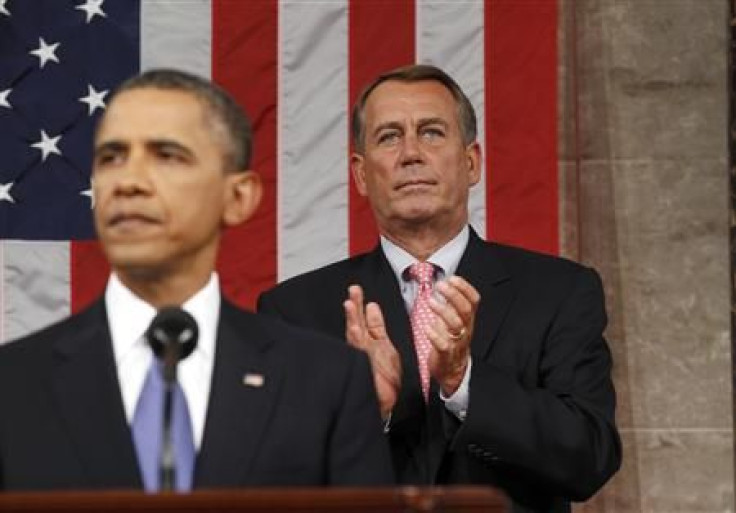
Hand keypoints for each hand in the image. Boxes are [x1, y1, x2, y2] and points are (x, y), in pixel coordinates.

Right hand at [343, 285, 400, 418]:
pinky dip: (355, 334)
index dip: (364, 309)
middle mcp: (365, 348)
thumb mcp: (387, 348)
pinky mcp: (362, 363)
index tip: (361, 296)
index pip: (367, 322)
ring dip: (353, 317)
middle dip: (356, 307)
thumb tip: (372, 307)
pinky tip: (353, 324)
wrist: (384, 404)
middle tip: (354, 290)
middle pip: (358, 324)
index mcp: (372, 343)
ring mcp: (362, 355)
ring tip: (350, 302)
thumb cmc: (386, 382)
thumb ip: (378, 328)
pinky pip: (358, 346)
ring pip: (355, 333)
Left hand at [425, 276, 479, 395]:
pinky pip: (444, 345)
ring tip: (431, 301)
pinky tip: (427, 327)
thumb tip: (445, 283)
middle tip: (440, 285)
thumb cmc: (451, 341)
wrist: (453, 371)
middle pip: (465, 309)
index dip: (465, 288)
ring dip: (443, 311)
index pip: (473, 300)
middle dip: (453, 295)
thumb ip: (452, 305)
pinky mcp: (446, 355)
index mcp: (467, 320)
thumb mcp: (454, 320)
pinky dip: (435, 335)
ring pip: (456, 325)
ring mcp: (457, 342)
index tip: (453, 278)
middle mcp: (465, 329)